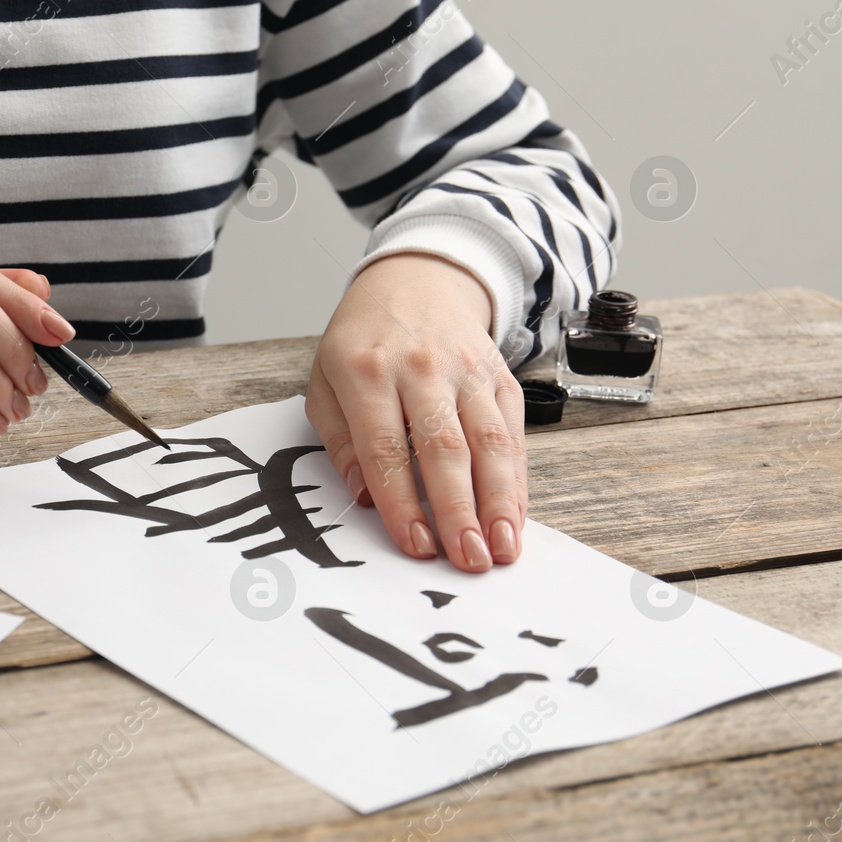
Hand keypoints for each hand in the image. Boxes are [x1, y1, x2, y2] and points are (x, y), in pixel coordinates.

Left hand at [307, 252, 526, 571]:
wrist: (415, 282)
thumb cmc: (362, 343)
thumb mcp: (325, 383)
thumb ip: (340, 441)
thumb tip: (365, 496)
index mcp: (366, 370)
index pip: (385, 446)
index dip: (402, 501)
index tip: (415, 544)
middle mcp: (420, 369)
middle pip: (444, 448)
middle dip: (458, 510)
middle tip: (467, 559)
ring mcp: (466, 371)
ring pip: (489, 442)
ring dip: (498, 502)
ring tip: (501, 549)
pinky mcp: (499, 377)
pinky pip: (512, 433)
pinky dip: (516, 480)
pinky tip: (515, 517)